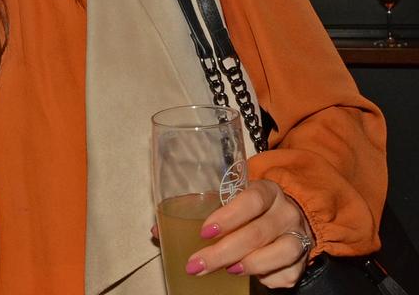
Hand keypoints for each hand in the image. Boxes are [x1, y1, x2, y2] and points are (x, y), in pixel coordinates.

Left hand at [184, 179, 313, 288]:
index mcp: (267, 191)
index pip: (251, 201)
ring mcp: (299, 236)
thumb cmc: (251, 210)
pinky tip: (250, 274)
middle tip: (197, 264)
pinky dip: (266, 277)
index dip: (227, 217)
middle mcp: (286, 212)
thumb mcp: (235, 201)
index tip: (204, 232)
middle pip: (257, 233)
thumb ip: (211, 212)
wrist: (290, 220)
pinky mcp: (303, 260)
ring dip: (248, 265)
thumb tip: (166, 233)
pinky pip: (286, 274)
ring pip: (279, 254)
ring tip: (227, 269)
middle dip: (223, 252)